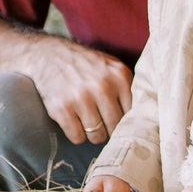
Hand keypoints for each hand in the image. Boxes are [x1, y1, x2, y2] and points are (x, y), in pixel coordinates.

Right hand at [19, 38, 133, 145]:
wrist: (48, 54)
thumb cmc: (85, 65)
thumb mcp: (111, 67)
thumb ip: (128, 88)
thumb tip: (144, 119)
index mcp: (119, 76)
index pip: (132, 114)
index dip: (125, 121)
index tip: (118, 121)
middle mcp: (102, 86)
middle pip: (115, 127)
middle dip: (108, 129)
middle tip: (101, 123)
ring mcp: (81, 98)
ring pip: (97, 136)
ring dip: (92, 134)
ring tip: (87, 122)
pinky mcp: (61, 108)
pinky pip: (77, 137)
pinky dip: (76, 134)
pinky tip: (74, 122)